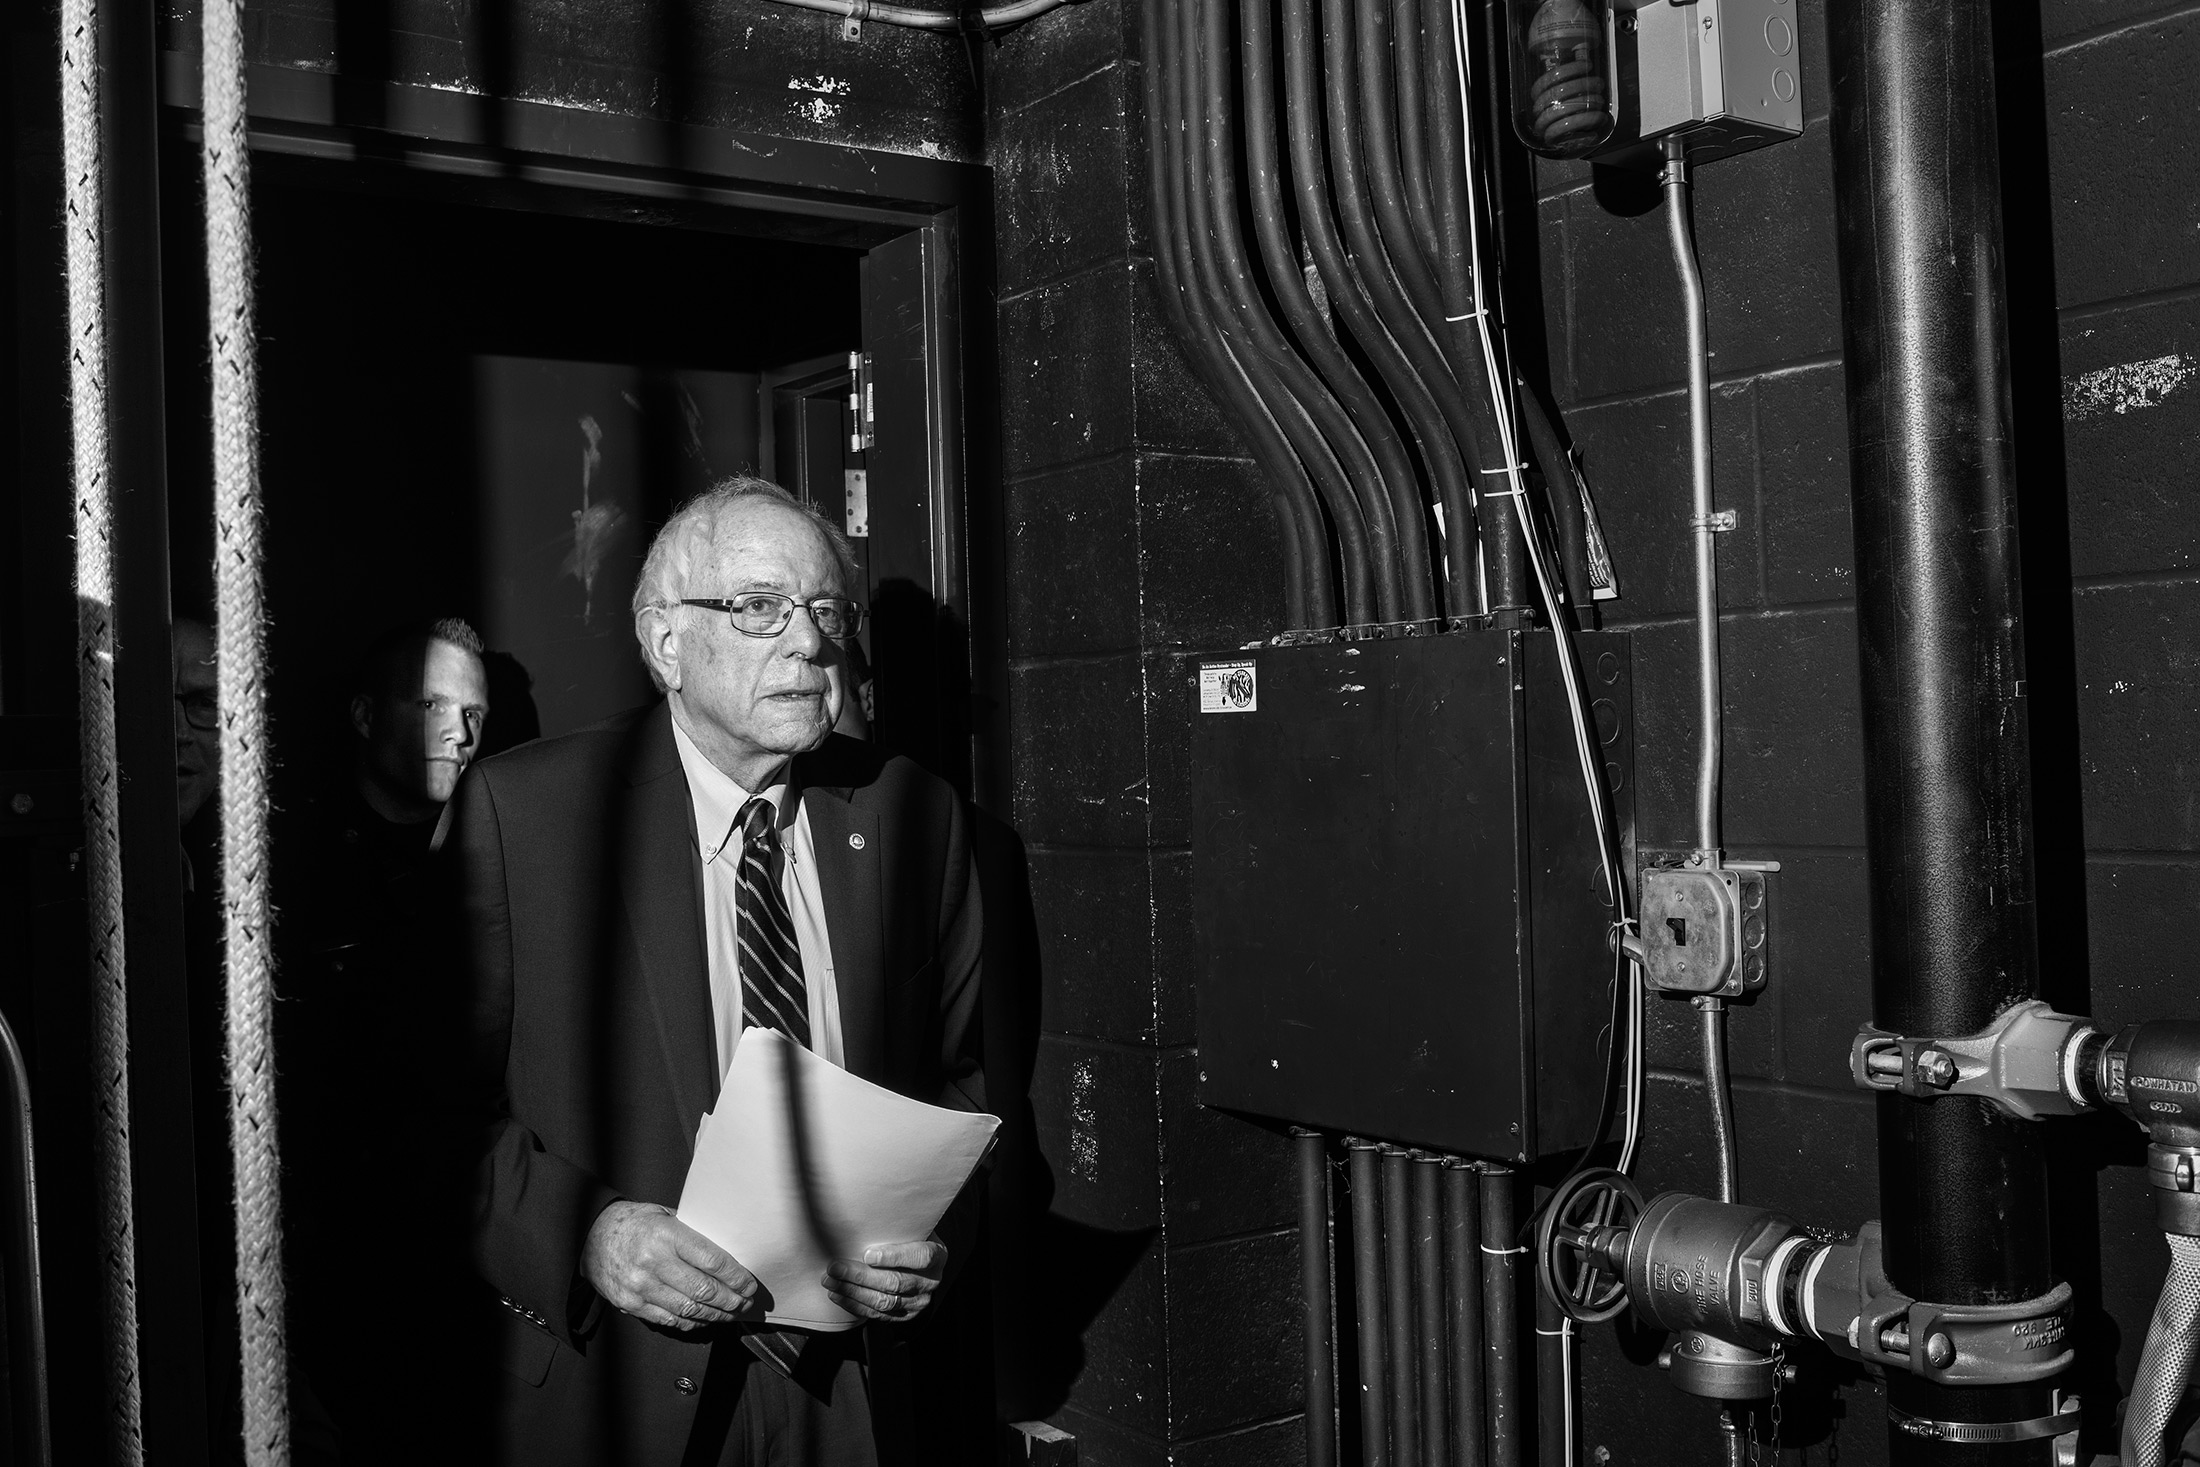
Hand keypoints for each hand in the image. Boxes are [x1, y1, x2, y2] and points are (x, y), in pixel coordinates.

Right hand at [582, 1200, 759, 1331]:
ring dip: (716, 1315)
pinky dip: (691, 1322)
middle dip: (732, 1300)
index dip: (736, 1277)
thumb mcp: (664, 1214)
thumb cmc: (632, 1222)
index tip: (749, 1284)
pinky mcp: (630, 1304)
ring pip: (689, 1310)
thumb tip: (728, 1252)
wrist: (588, 1235)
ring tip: (731, 1313)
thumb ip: (692, 1232)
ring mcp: (640, 1287)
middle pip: (704, 1290)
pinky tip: (704, 1319)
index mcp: (666, 1235)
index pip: (712, 1261)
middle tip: (746, 1302)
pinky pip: (668, 1320)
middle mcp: (653, 1262)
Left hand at [823, 1235, 946, 1322]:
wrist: (922, 1263)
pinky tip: (839, 1296)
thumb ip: (898, 1223)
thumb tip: (865, 1207)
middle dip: (861, 1276)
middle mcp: (931, 1281)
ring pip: (884, 1302)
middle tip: (835, 1267)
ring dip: (853, 1292)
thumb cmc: (910, 1237)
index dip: (894, 1257)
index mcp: (937, 1255)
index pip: (920, 1257)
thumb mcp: (913, 1227)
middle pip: (895, 1282)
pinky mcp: (906, 1315)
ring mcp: (919, 1301)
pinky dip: (856, 1306)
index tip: (867, 1254)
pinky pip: (879, 1315)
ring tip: (831, 1282)